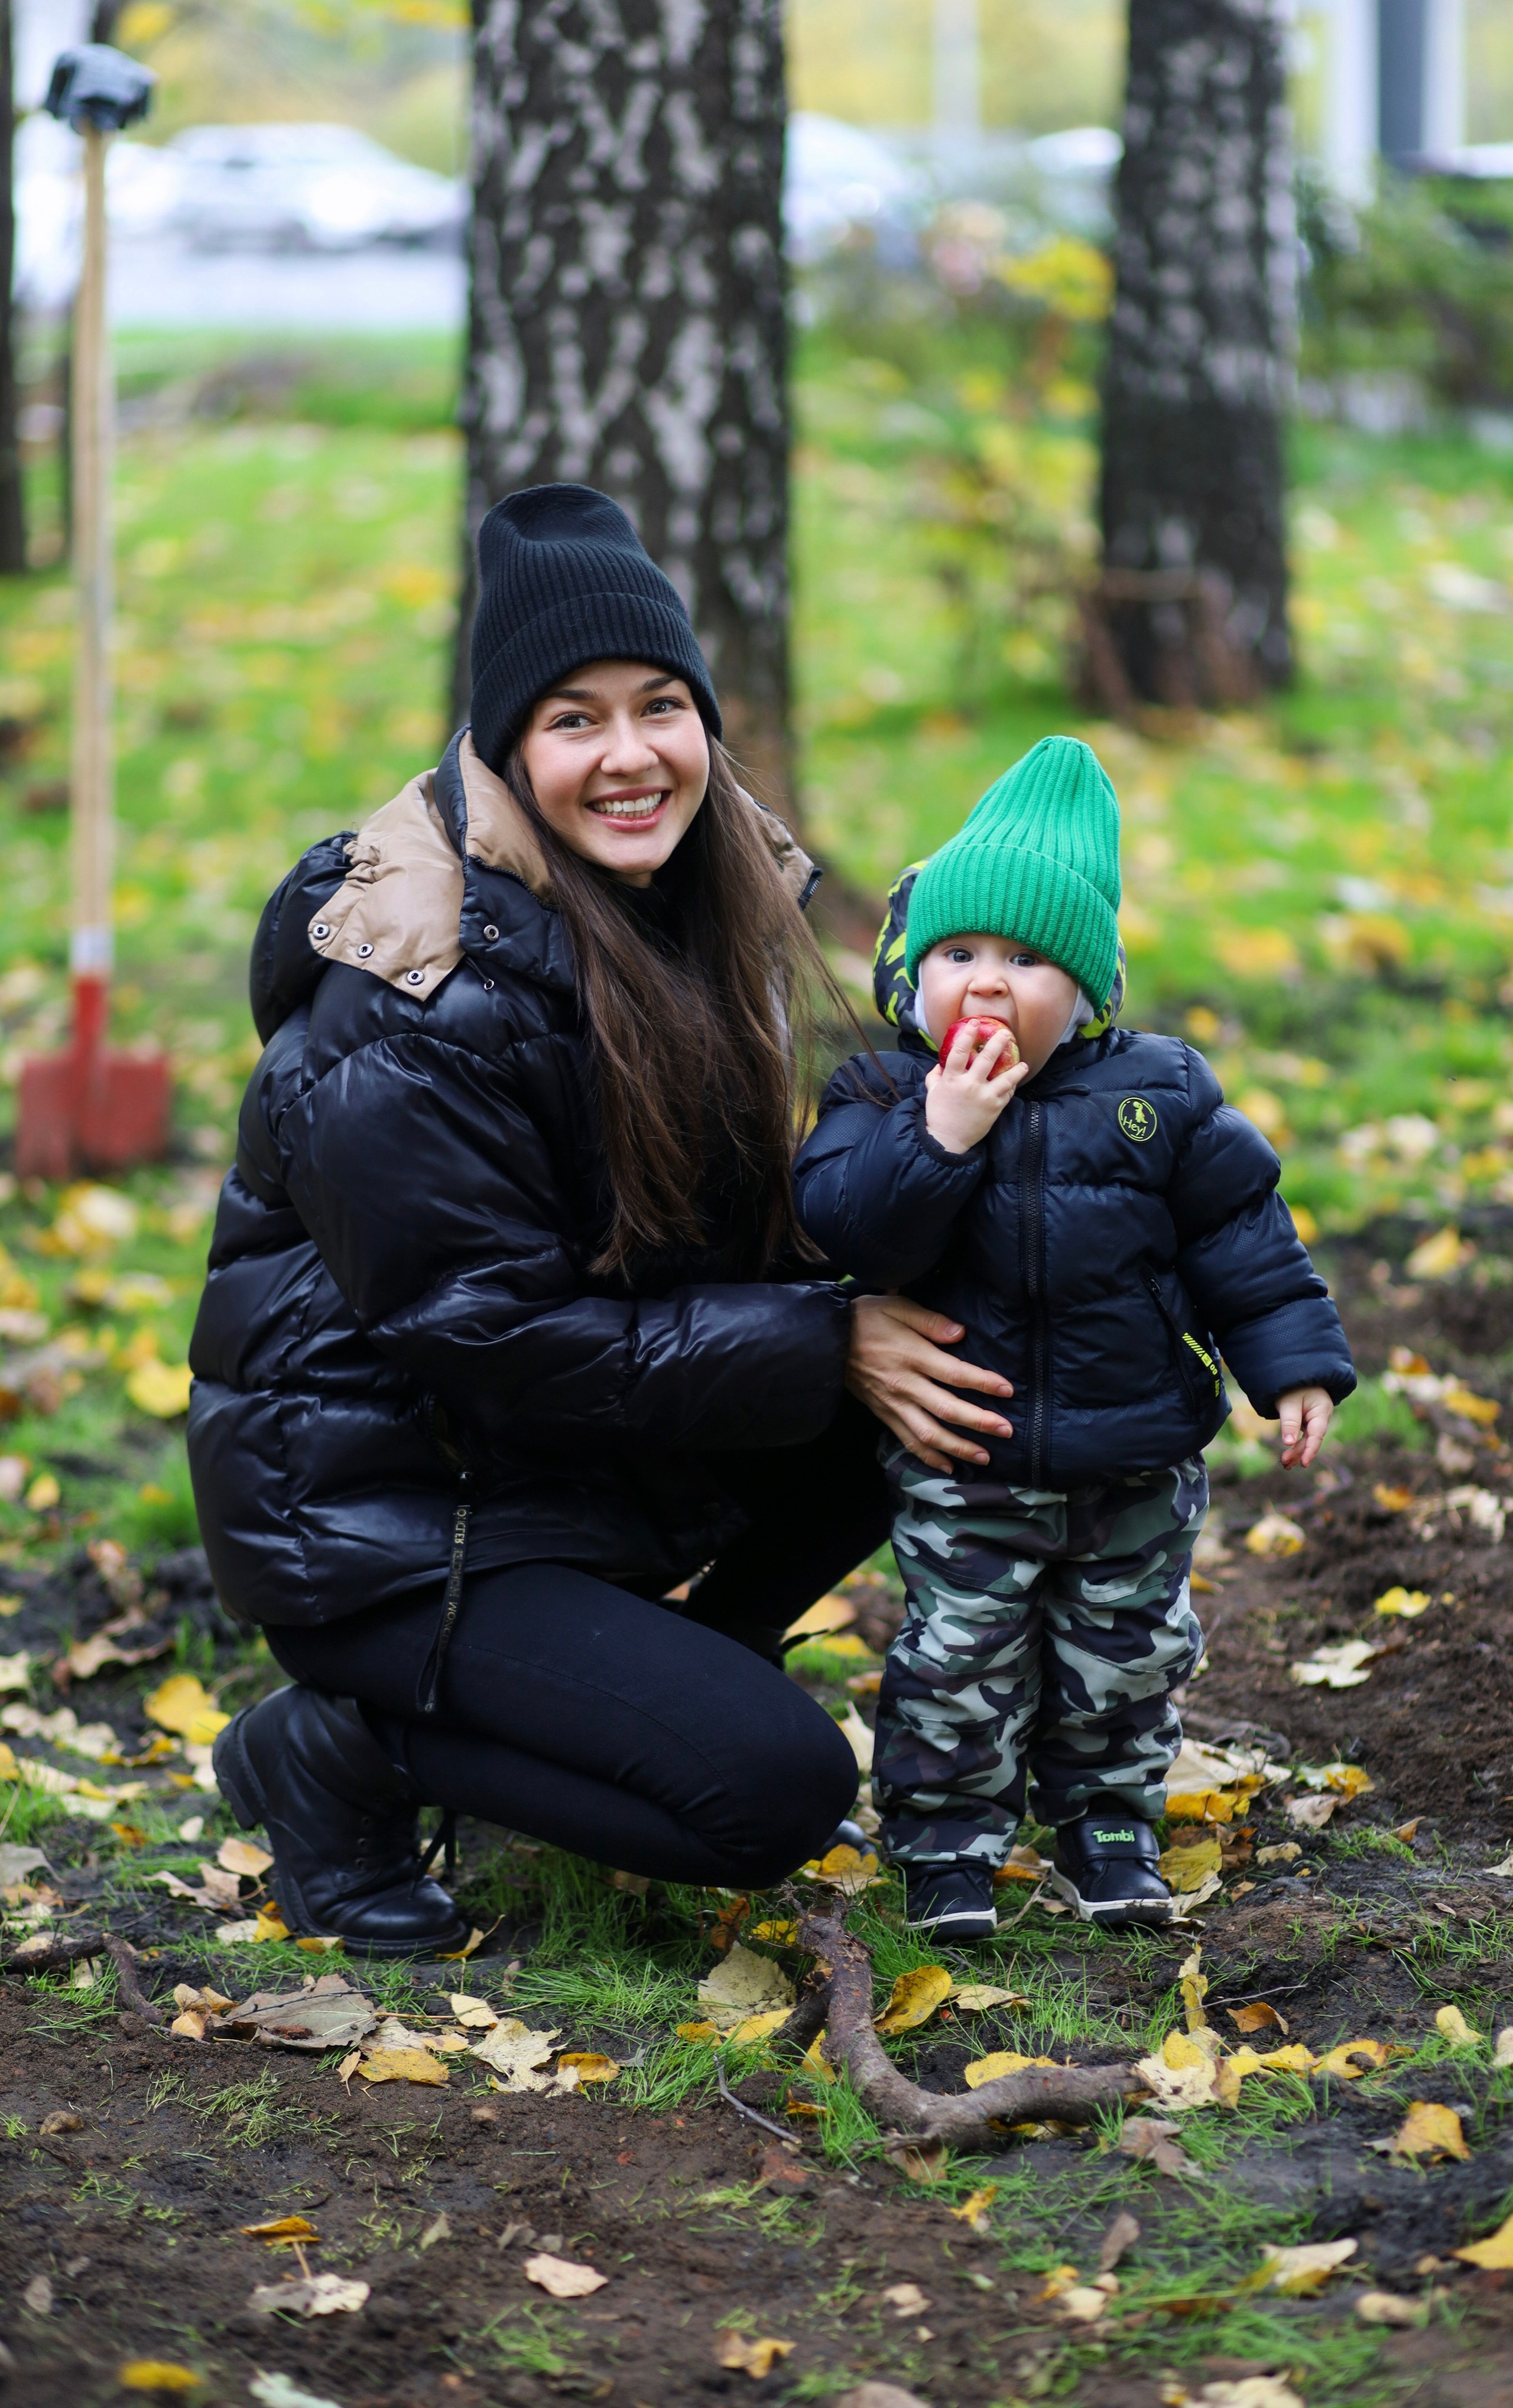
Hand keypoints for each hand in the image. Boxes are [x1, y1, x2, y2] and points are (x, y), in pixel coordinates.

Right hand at [845, 1291, 1012, 1473]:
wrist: (827, 1339)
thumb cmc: (867, 1318)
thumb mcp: (898, 1306)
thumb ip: (931, 1320)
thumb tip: (960, 1333)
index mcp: (912, 1355)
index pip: (955, 1373)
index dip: (983, 1383)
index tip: (1007, 1390)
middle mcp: (905, 1385)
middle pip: (947, 1410)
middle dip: (979, 1423)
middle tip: (1007, 1431)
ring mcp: (893, 1404)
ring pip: (929, 1433)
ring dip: (958, 1448)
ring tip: (984, 1457)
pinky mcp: (883, 1414)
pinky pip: (907, 1441)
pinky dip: (928, 1457)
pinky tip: (948, 1467)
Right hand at [924, 1021, 1027, 1154]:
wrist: (948, 1140)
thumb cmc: (938, 1114)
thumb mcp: (932, 1092)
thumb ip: (936, 1075)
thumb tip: (941, 1062)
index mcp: (952, 1079)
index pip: (960, 1052)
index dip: (967, 1035)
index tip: (975, 1023)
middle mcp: (970, 1085)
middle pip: (986, 1059)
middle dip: (997, 1043)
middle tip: (1006, 1034)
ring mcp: (984, 1097)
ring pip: (1005, 1078)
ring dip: (1016, 1068)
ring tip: (1023, 1062)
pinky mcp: (995, 1108)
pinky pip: (1007, 1093)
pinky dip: (1012, 1086)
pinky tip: (1015, 1080)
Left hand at [1277, 1385, 1332, 1468]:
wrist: (1293, 1371)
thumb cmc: (1292, 1385)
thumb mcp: (1288, 1403)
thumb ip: (1290, 1422)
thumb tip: (1288, 1443)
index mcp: (1321, 1410)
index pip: (1317, 1434)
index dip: (1310, 1450)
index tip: (1304, 1463)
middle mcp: (1321, 1416)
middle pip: (1311, 1439)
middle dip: (1298, 1452)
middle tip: (1285, 1464)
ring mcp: (1314, 1419)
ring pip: (1307, 1439)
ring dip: (1296, 1451)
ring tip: (1285, 1464)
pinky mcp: (1306, 1420)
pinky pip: (1303, 1435)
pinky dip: (1295, 1444)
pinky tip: (1288, 1455)